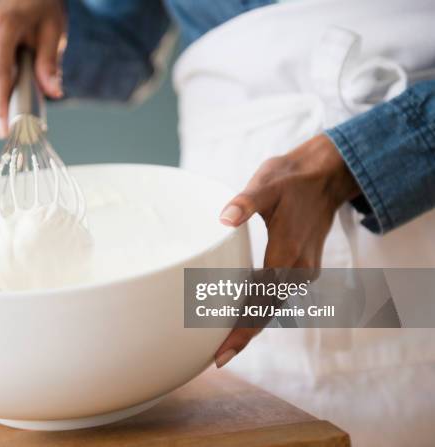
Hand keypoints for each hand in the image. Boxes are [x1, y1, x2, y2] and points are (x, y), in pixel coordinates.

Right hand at [0, 0, 64, 138]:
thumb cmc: (43, 7)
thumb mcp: (54, 32)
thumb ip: (50, 63)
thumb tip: (54, 93)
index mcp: (3, 29)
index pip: (0, 76)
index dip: (0, 106)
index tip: (3, 130)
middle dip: (6, 107)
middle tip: (23, 128)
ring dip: (5, 95)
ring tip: (23, 104)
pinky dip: (2, 83)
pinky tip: (16, 80)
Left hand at [213, 134, 359, 367]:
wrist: (324, 177)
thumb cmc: (291, 180)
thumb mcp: (267, 184)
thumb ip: (246, 202)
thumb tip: (224, 218)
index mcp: (287, 254)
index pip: (261, 303)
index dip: (241, 331)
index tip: (221, 353)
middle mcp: (298, 269)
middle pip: (265, 313)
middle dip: (240, 336)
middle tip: (214, 358)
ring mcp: (302, 270)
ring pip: (272, 306)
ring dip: (249, 323)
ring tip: (221, 342)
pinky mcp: (301, 267)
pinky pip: (277, 294)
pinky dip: (258, 306)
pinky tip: (238, 312)